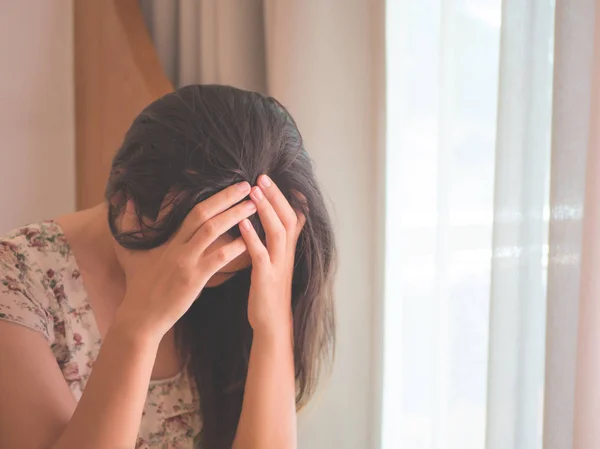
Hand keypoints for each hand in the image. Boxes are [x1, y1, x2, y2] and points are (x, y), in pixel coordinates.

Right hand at [115, 182, 255, 336]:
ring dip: (235, 215)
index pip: (188, 209)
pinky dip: (236, 246)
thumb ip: (130, 224)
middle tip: (246, 185)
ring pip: (213, 230)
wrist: (140, 317)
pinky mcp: (194, 278)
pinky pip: (219, 257)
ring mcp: (186, 261)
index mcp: (168, 239)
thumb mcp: (130, 253)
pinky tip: (250, 239)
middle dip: (226, 197)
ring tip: (253, 205)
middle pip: (203, 213)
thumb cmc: (138, 285)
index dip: (208, 194)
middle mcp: (178, 246)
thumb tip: (127, 200)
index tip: (226, 183)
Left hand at [239, 175, 305, 337]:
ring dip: (266, 210)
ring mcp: (278, 265)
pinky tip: (241, 224)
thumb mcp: (275, 262)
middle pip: (289, 217)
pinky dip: (252, 237)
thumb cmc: (269, 290)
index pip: (294, 216)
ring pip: (278, 232)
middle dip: (276, 196)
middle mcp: (286, 253)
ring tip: (254, 192)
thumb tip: (268, 221)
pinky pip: (261, 254)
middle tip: (262, 176)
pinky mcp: (266, 278)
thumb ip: (273, 241)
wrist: (272, 323)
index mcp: (287, 249)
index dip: (287, 196)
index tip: (274, 177)